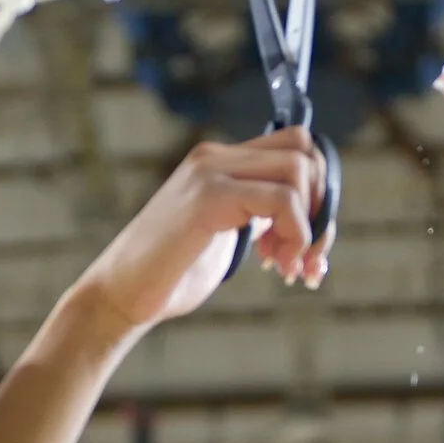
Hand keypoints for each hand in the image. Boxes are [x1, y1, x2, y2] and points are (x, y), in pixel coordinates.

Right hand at [70, 128, 334, 335]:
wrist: (121, 295)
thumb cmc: (171, 273)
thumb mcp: (228, 235)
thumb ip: (260, 215)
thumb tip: (310, 216)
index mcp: (221, 162)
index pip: (296, 147)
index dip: (318, 193)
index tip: (308, 243)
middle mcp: (216, 157)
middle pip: (305, 153)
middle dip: (322, 209)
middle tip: (307, 259)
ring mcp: (210, 172)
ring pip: (299, 171)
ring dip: (309, 227)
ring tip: (287, 266)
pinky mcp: (209, 197)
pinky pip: (282, 200)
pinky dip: (295, 235)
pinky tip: (277, 266)